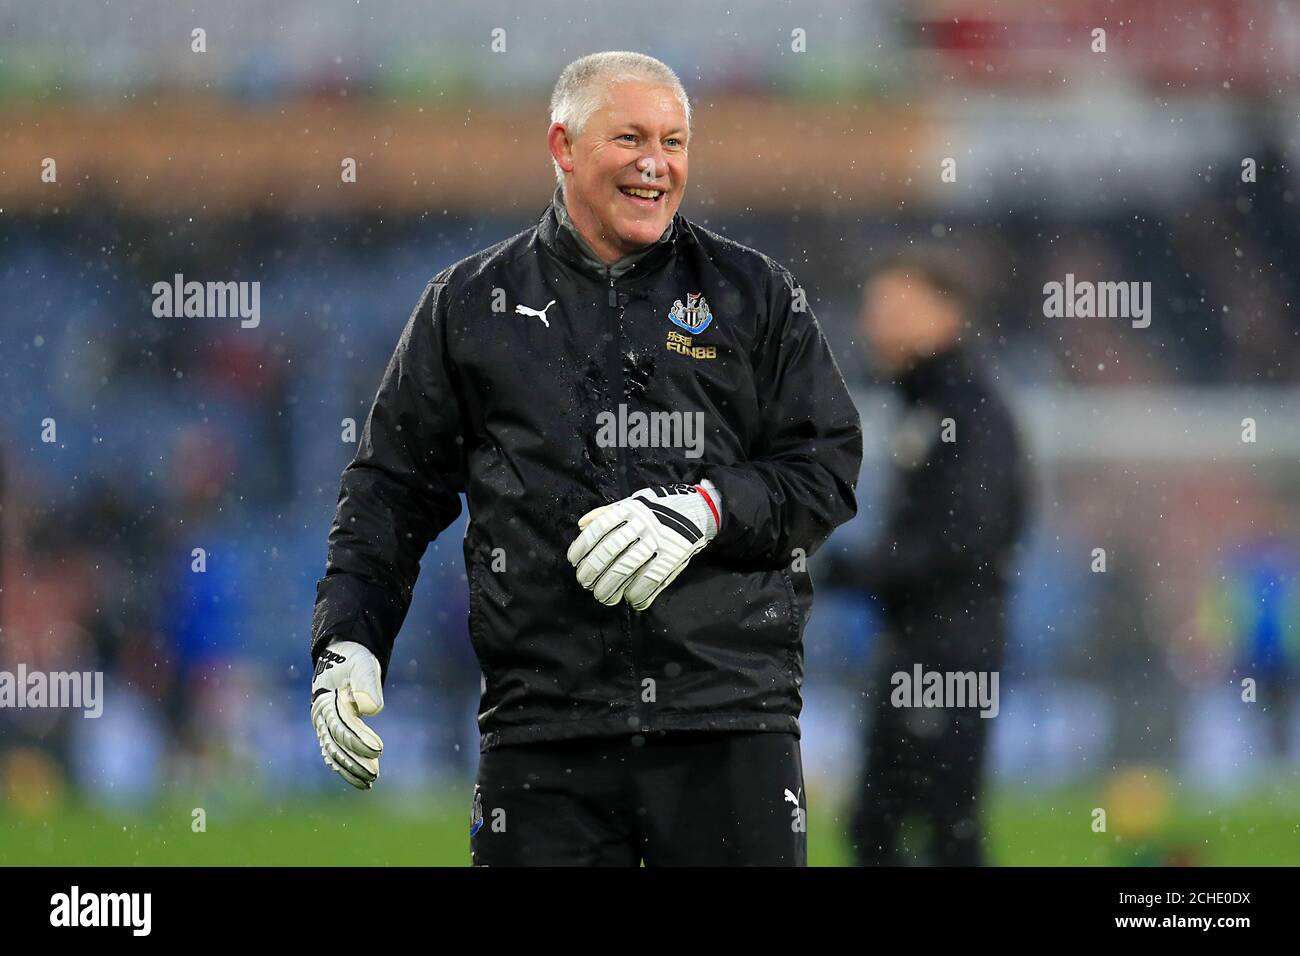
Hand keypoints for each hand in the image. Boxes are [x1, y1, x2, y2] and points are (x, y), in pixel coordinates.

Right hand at [311, 640, 384, 789]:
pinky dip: (344, 767)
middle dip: (354, 762)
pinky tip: (359, 780)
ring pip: (333, 752)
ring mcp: (322, 724)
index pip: (342, 726)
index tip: (379, 749)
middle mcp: (321, 716)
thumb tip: (370, 709)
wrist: (341, 655)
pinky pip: (334, 752)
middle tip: (375, 775)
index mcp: (326, 701)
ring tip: (370, 782)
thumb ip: (366, 685)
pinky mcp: (328, 730)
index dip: (358, 740)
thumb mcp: (362, 665)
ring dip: (350, 769)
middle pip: (335, 744)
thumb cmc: (353, 660)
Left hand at [567, 481, 720, 610]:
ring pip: (626, 568)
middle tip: (586, 584)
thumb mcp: (632, 503)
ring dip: (610, 587)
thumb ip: (606, 513)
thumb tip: (580, 524)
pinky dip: (637, 593)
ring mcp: (657, 540)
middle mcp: (641, 524)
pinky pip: (649, 579)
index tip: (574, 562)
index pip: (598, 529)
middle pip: (608, 551)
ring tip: (603, 597)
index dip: (582, 547)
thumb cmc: (657, 510)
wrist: (696, 510)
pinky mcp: (672, 556)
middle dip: (592, 571)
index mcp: (629, 510)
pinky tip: (630, 600)